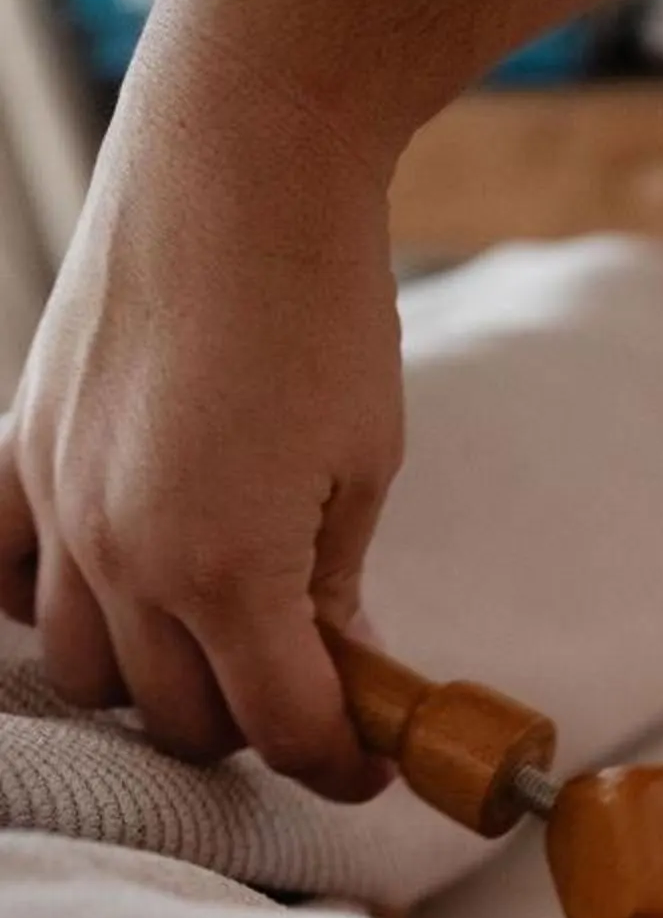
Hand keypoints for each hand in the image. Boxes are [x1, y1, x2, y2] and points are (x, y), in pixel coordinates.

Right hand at [0, 0, 401, 797]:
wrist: (237, 156)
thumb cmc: (324, 304)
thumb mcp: (365, 467)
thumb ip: (334, 588)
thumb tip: (333, 668)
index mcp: (228, 565)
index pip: (282, 727)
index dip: (341, 761)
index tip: (373, 756)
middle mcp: (122, 550)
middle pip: (181, 719)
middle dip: (255, 722)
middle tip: (312, 686)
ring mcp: (56, 500)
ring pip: (87, 671)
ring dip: (158, 679)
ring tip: (221, 637)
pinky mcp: (19, 446)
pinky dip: (47, 602)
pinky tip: (115, 583)